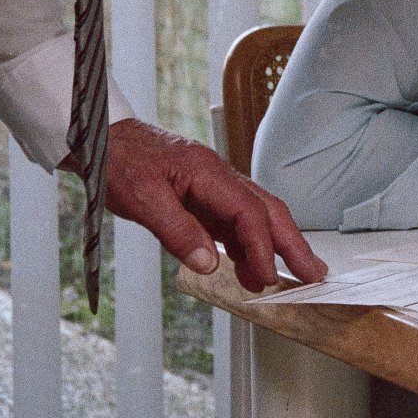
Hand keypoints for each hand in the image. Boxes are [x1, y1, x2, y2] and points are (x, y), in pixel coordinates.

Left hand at [103, 118, 328, 292]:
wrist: (103, 139)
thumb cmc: (121, 161)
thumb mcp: (141, 199)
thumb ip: (177, 231)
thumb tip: (209, 264)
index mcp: (208, 173)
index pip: (248, 212)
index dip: (262, 247)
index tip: (267, 278)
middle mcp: (219, 178)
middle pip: (268, 210)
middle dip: (293, 242)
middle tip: (313, 273)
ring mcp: (213, 188)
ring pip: (256, 217)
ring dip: (275, 246)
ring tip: (289, 277)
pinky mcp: (203, 199)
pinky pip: (235, 223)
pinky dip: (249, 246)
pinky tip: (250, 267)